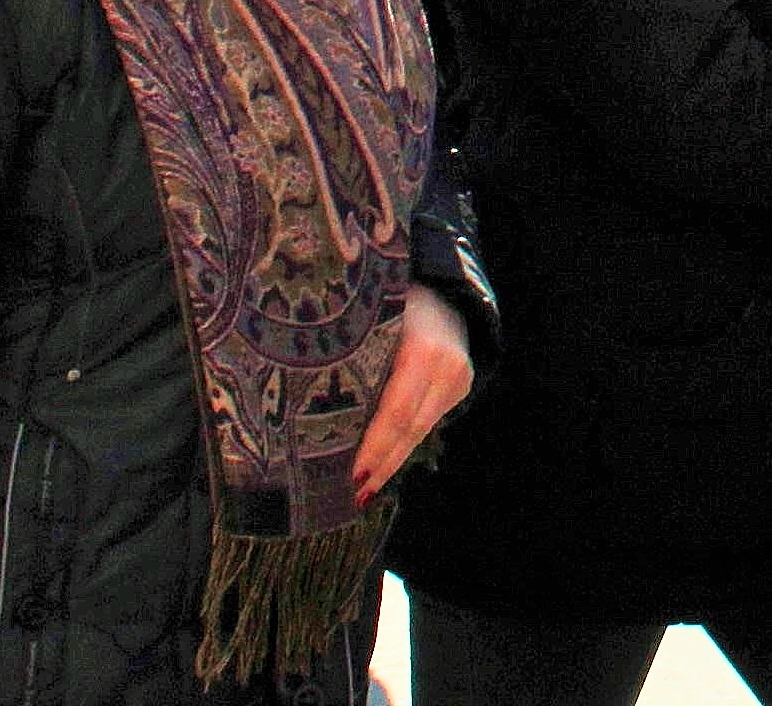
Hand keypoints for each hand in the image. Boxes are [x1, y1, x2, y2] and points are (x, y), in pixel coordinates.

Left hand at [348, 285, 474, 505]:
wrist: (441, 276)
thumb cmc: (390, 291)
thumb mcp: (371, 317)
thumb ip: (354, 357)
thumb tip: (310, 405)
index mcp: (424, 349)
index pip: (396, 412)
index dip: (374, 447)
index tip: (351, 476)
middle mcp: (448, 366)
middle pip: (411, 429)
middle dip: (382, 465)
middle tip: (354, 496)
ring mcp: (459, 376)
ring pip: (421, 428)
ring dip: (393, 460)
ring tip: (366, 489)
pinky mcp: (461, 383)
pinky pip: (428, 418)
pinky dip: (405, 440)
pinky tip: (384, 460)